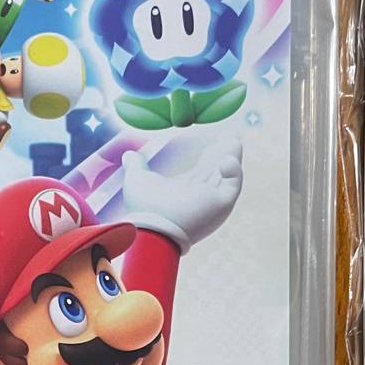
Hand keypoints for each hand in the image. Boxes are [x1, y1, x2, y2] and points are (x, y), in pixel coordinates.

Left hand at [119, 143, 243, 253]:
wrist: (154, 226)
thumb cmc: (144, 208)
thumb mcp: (137, 180)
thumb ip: (136, 166)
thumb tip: (129, 154)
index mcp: (184, 192)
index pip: (201, 174)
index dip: (208, 159)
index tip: (212, 144)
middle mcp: (200, 198)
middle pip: (217, 175)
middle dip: (223, 156)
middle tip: (230, 138)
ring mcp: (212, 201)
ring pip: (227, 177)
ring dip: (231, 158)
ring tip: (234, 141)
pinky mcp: (221, 203)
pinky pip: (234, 184)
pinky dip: (235, 170)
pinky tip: (227, 158)